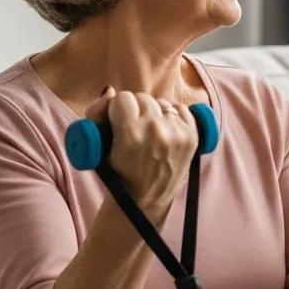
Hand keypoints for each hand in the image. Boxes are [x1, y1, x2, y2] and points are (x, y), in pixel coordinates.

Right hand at [83, 87, 198, 205]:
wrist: (146, 199)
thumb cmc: (117, 173)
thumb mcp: (98, 148)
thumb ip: (97, 114)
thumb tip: (110, 89)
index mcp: (130, 134)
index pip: (122, 98)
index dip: (117, 107)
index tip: (117, 118)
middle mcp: (156, 131)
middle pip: (143, 98)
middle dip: (135, 108)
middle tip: (133, 124)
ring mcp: (177, 133)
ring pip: (162, 102)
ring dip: (154, 111)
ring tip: (150, 129)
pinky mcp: (192, 137)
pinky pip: (182, 109)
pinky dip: (174, 115)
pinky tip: (167, 127)